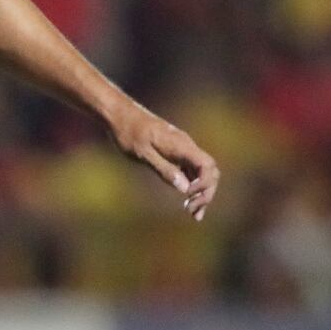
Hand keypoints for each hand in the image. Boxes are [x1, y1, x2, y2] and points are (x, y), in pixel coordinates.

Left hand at [113, 106, 222, 221]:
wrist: (120, 115)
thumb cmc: (129, 133)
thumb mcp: (143, 154)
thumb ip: (164, 170)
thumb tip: (185, 189)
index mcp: (182, 146)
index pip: (207, 166)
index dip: (205, 184)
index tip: (189, 196)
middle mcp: (187, 147)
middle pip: (210, 172)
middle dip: (206, 193)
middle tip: (194, 213)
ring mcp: (182, 149)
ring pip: (202, 172)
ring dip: (201, 193)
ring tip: (194, 214)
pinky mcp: (176, 152)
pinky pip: (191, 170)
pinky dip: (192, 185)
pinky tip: (187, 199)